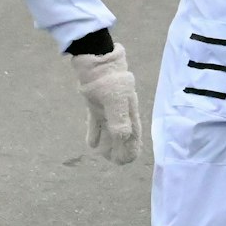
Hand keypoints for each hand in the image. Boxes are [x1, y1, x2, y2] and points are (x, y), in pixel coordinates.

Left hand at [71, 46, 140, 164]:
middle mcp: (121, 112)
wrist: (97, 64)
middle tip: (115, 161)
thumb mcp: (115, 100)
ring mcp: (109, 109)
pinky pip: (97, 123)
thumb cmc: (109, 81)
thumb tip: (123, 137)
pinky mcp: (97, 106)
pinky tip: (92, 144)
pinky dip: (95, 133)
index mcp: (129, 112)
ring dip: (109, 143)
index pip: (133, 135)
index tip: (126, 161)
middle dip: (120, 149)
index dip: (131, 149)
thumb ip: (119, 119)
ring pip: (111, 131)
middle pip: (123, 135)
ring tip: (104, 155)